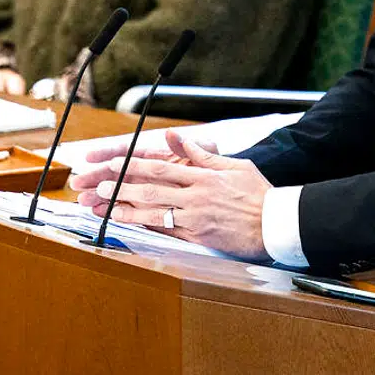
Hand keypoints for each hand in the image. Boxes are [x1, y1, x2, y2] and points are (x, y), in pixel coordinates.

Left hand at [68, 130, 269, 260]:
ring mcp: (194, 218)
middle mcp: (194, 195)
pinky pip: (165, 230)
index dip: (131, 164)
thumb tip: (174, 137)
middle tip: (98, 185)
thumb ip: (200, 153)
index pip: (159, 167)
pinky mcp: (198, 237)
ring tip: (102, 206)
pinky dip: (144, 226)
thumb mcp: (232, 165)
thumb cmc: (257, 193)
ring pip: (152, 212)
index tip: (111, 161)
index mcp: (202, 175)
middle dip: (120, 186)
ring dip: (125, 208)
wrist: (276, 224)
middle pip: (149, 189)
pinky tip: (128, 224)